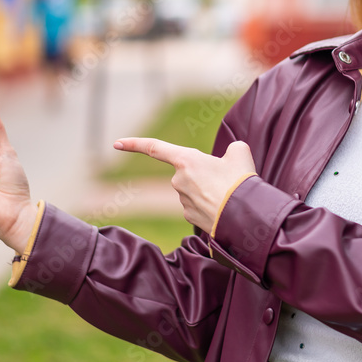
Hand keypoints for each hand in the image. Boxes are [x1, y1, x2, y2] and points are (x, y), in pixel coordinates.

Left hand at [112, 138, 255, 232]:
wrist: (244, 216)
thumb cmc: (240, 182)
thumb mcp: (240, 153)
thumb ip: (230, 150)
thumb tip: (228, 158)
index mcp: (186, 160)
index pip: (155, 148)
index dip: (134, 143)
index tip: (116, 143)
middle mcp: (178, 180)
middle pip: (188, 172)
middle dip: (205, 174)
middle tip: (228, 179)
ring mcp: (183, 201)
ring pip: (195, 190)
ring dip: (209, 191)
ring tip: (230, 195)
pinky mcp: (190, 217)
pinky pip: (199, 206)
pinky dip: (211, 206)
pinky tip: (225, 208)